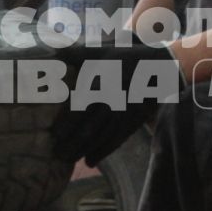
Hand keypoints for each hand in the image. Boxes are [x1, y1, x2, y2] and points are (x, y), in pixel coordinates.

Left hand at [49, 44, 183, 165]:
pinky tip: (90, 162)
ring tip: (68, 160)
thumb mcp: (100, 52)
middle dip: (72, 143)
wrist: (159, 69)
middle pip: (88, 128)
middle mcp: (110, 103)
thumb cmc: (125, 58)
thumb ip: (75, 54)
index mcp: (100, 85)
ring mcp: (122, 115)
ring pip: (101, 138)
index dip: (66, 124)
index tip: (54, 135)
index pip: (80, 109)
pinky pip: (115, 141)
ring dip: (84, 151)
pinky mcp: (132, 123)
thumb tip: (52, 49)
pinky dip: (102, 153)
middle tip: (57, 155)